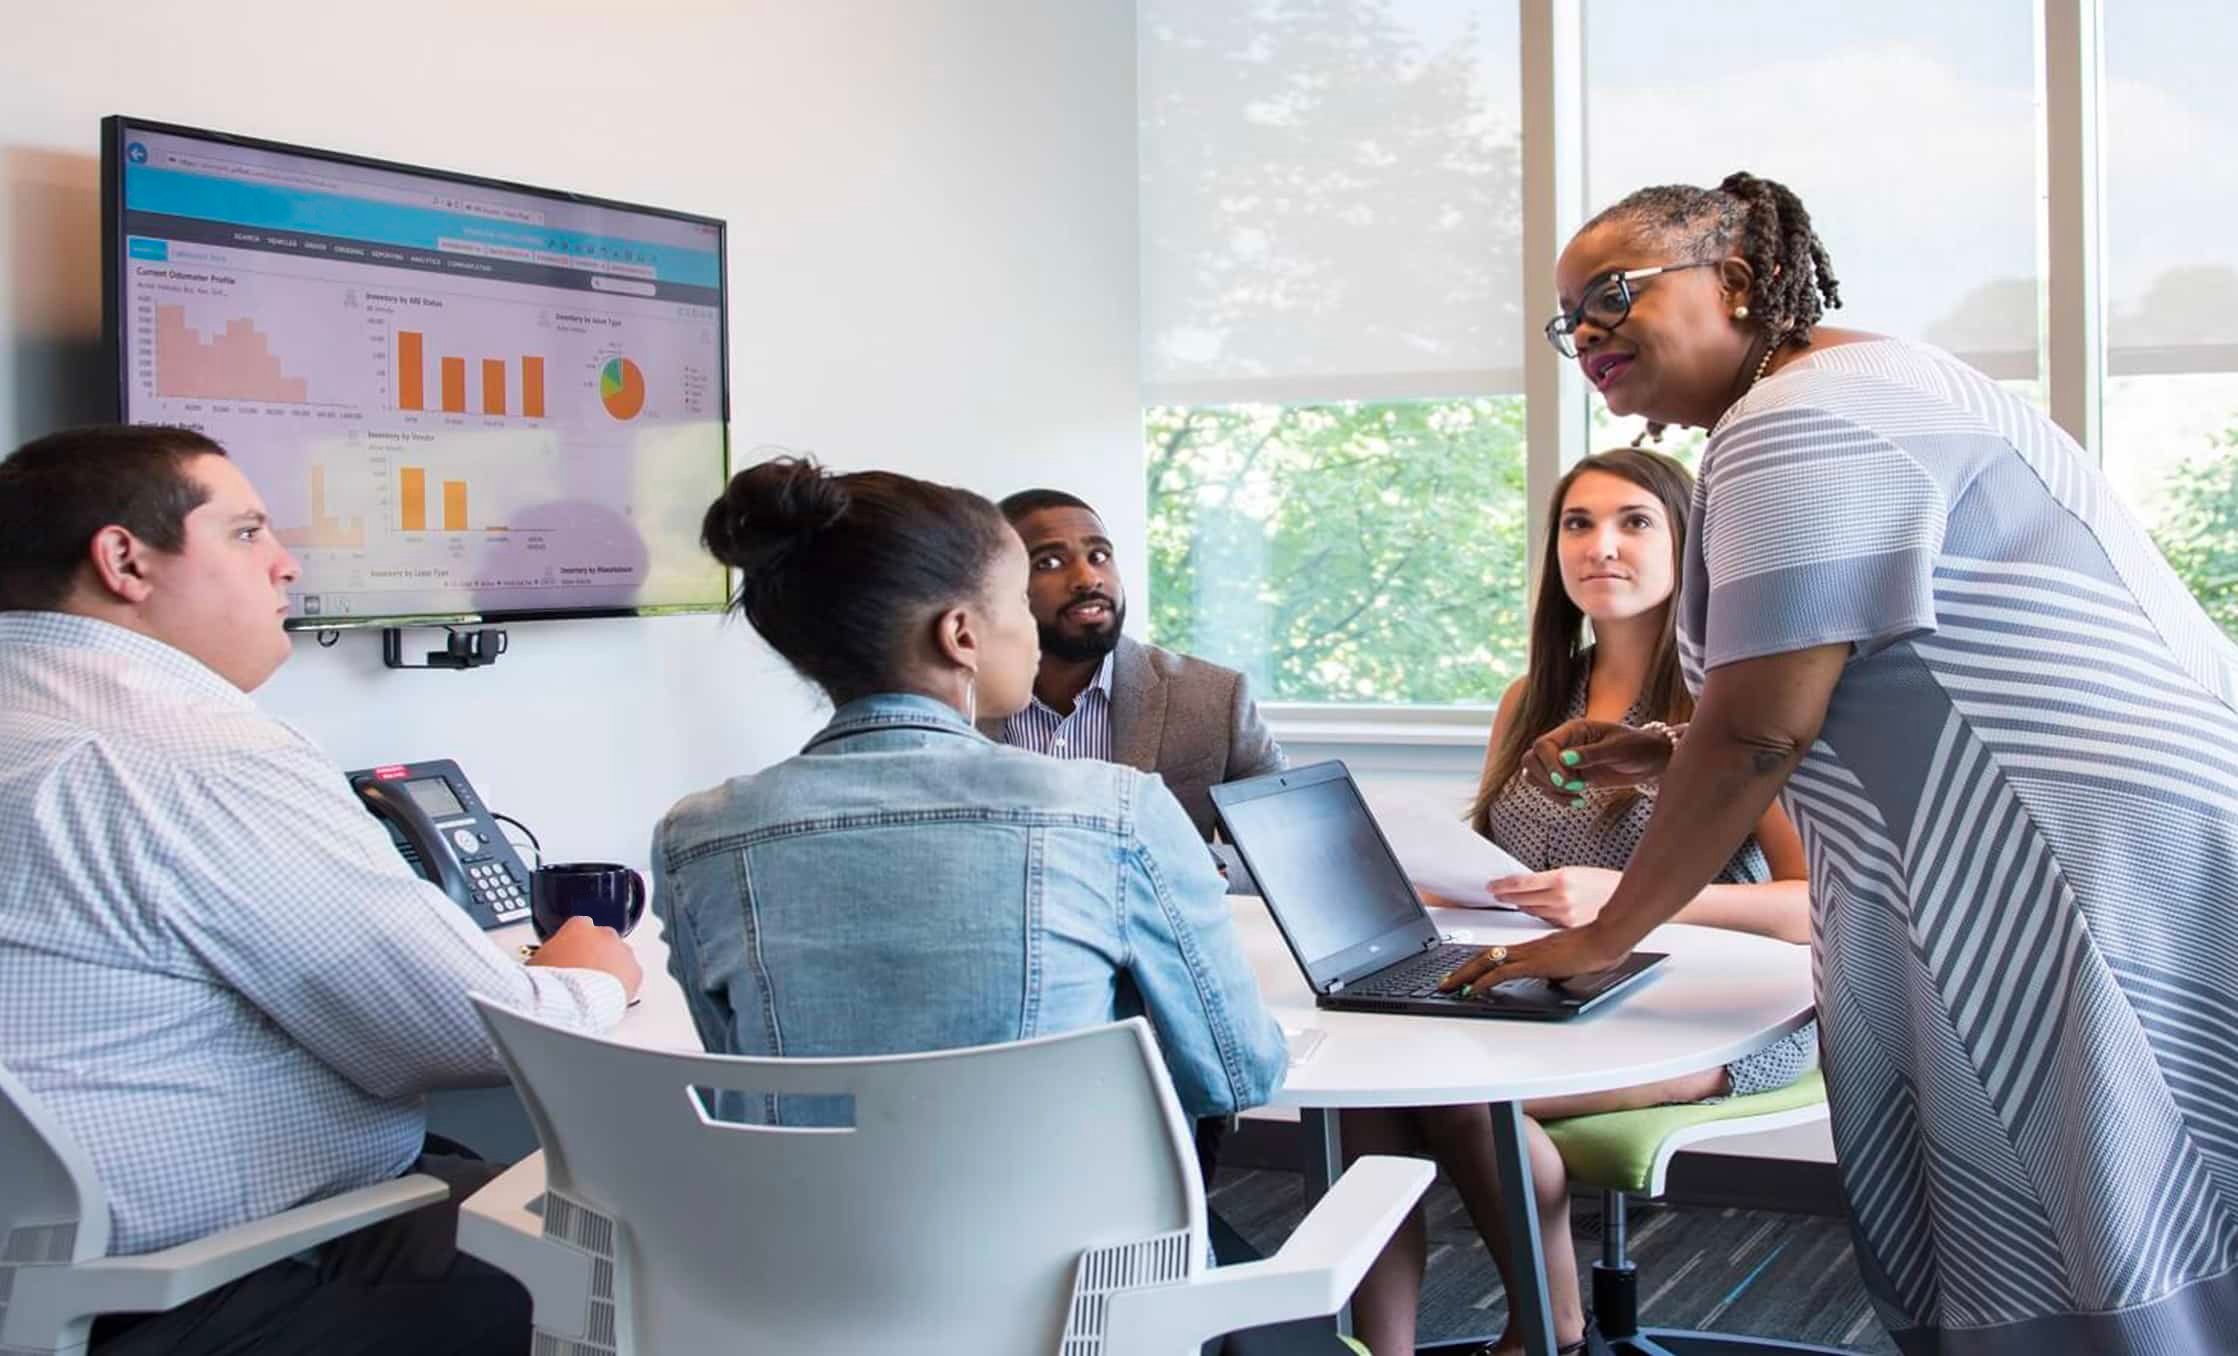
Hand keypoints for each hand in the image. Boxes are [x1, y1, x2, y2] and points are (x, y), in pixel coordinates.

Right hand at [529, 915, 642, 1000]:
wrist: (572, 1002)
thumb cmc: (553, 984)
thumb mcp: (537, 962)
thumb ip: (546, 954)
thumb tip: (541, 963)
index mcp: (579, 926)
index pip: (580, 926)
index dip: (575, 944)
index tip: (572, 957)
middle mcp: (604, 934)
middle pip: (602, 941)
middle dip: (595, 955)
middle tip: (584, 974)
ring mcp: (622, 951)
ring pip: (619, 957)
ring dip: (611, 968)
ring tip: (597, 988)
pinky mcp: (635, 971)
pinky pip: (632, 974)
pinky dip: (625, 982)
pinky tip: (611, 993)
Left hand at [1436, 922, 1629, 995]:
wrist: (1606, 937)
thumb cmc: (1596, 946)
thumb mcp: (1571, 963)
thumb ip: (1558, 969)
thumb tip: (1555, 978)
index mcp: (1533, 947)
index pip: (1497, 953)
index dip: (1478, 963)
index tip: (1465, 973)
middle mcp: (1526, 948)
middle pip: (1484, 956)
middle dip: (1461, 969)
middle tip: (1445, 982)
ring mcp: (1528, 954)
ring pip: (1486, 961)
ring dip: (1464, 974)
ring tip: (1449, 986)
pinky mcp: (1534, 963)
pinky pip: (1502, 972)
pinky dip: (1483, 981)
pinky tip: (1473, 990)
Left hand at [1488, 866, 1620, 927]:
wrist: (1621, 898)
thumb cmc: (1600, 882)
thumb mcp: (1572, 872)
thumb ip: (1547, 880)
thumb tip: (1524, 884)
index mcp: (1561, 879)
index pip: (1521, 883)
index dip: (1502, 885)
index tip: (1492, 886)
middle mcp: (1561, 898)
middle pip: (1522, 899)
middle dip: (1507, 895)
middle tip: (1497, 892)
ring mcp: (1564, 915)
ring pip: (1531, 911)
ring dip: (1520, 904)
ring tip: (1512, 899)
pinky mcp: (1567, 927)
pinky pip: (1543, 920)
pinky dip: (1536, 914)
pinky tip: (1532, 908)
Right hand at [1528, 718, 1674, 805]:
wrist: (1651, 761)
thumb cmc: (1638, 747)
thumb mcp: (1618, 749)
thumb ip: (1591, 754)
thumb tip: (1564, 759)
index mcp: (1573, 730)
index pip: (1543, 745)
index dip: (1549, 765)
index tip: (1568, 782)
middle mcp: (1564, 744)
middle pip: (1531, 759)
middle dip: (1546, 778)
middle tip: (1574, 788)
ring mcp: (1564, 761)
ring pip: (1534, 774)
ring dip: (1549, 790)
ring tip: (1577, 796)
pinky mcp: (1569, 777)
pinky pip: (1548, 788)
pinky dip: (1557, 798)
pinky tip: (1579, 802)